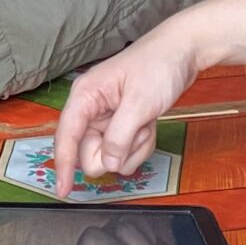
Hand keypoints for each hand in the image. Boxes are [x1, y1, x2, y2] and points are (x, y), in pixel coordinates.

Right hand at [51, 23, 199, 183]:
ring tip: (146, 122)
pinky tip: (150, 124)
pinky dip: (141, 143)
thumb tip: (106, 164)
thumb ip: (119, 136)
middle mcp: (91, 109)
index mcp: (85, 96)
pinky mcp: (122, 124)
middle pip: (91, 151)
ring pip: (111, 154)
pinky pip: (126, 150)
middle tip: (138, 129)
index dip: (63, 165)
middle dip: (117, 150)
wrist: (182, 52)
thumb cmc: (157, 66)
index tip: (63, 192)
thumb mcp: (140, 102)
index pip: (66, 136)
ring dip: (133, 147)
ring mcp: (107, 118)